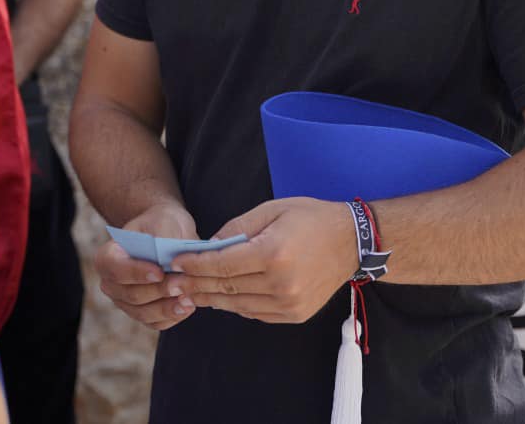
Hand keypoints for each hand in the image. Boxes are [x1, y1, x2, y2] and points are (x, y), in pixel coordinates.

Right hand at [93, 202, 197, 331]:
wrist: (169, 234)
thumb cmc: (163, 224)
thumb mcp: (164, 220)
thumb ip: (164, 237)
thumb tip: (169, 261)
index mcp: (108, 256)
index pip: (114, 268)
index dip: (135, 273)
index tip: (159, 272)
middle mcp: (112, 282)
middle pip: (131, 294)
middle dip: (158, 291)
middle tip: (181, 284)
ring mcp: (125, 301)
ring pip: (143, 312)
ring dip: (166, 308)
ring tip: (188, 299)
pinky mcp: (142, 313)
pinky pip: (154, 322)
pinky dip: (171, 317)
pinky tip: (188, 306)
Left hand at [167, 198, 356, 323]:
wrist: (352, 242)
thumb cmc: (311, 219)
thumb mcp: (273, 210)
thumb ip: (238, 228)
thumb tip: (209, 246)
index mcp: (274, 254)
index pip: (222, 264)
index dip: (195, 265)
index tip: (177, 263)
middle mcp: (281, 283)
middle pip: (226, 287)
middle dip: (196, 284)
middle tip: (173, 283)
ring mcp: (289, 303)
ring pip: (238, 304)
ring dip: (212, 298)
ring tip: (190, 292)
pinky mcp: (294, 315)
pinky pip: (255, 313)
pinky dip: (236, 305)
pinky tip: (221, 297)